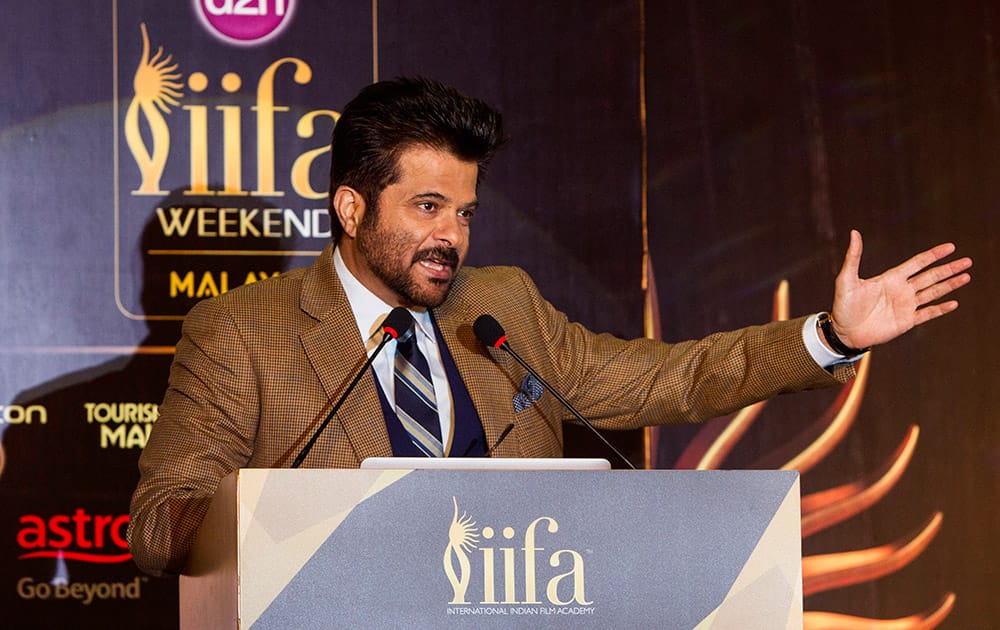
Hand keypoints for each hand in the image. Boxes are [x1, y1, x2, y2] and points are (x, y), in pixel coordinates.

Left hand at [829, 230, 971, 349]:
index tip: (951, 247)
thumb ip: (853, 257)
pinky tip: (954, 303)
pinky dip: (941, 309)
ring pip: (933, 292)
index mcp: (891, 278)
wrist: (843, 331)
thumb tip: (854, 233)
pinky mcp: (906, 322)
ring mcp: (906, 306)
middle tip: (967, 261)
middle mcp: (902, 290)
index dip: (934, 255)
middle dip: (949, 269)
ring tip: (966, 276)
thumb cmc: (842, 305)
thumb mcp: (846, 278)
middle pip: (931, 276)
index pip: (918, 263)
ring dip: (950, 285)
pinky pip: (927, 314)